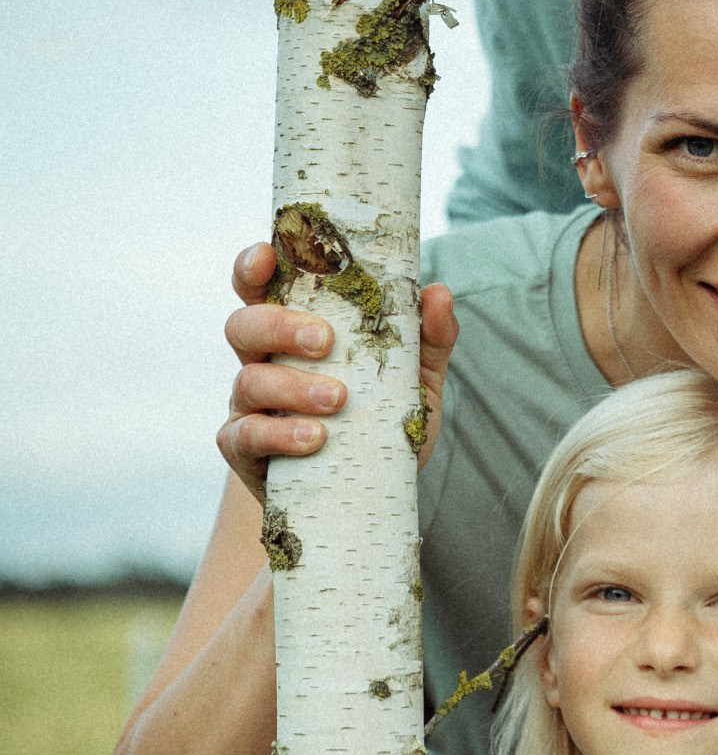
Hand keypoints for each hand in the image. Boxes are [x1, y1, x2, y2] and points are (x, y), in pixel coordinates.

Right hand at [217, 242, 458, 502]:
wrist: (368, 498)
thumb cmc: (384, 424)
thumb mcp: (416, 380)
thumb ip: (429, 338)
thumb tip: (437, 293)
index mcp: (294, 333)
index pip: (261, 289)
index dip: (253, 267)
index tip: (268, 256)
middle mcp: (264, 362)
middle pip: (243, 325)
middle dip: (278, 326)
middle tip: (325, 342)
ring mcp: (250, 407)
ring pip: (247, 380)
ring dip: (291, 386)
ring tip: (337, 400)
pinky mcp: (246, 451)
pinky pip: (245, 436)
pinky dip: (279, 434)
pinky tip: (314, 439)